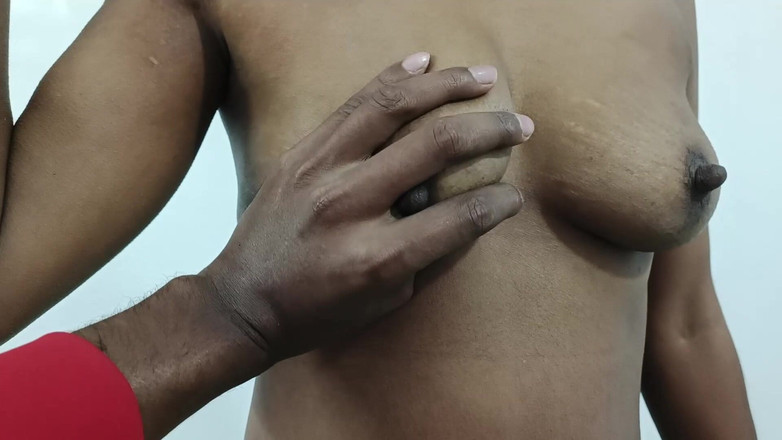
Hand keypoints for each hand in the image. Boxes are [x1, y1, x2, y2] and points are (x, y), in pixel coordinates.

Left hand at [203, 53, 534, 360]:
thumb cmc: (318, 311)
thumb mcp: (386, 300)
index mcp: (378, 257)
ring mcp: (321, 172)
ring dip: (446, 86)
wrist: (243, 303)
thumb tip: (469, 210)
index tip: (514, 197)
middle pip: (434, 148)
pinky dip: (392, 79)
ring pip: (393, 108)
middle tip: (520, 125)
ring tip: (483, 77)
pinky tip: (423, 63)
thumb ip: (429, 254)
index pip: (459, 216)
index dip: (498, 203)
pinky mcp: (302, 153)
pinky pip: (353, 104)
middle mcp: (351, 206)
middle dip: (490, 131)